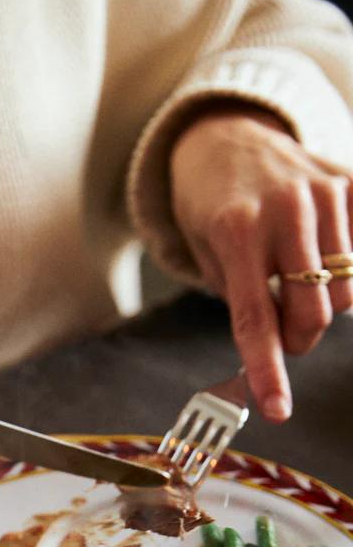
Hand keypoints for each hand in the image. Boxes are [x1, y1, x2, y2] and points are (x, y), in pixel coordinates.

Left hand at [171, 106, 352, 421]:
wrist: (224, 135)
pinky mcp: (350, 181)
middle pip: (313, 312)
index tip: (277, 411)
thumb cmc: (209, 207)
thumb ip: (244, 300)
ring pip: (347, 290)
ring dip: (323, 305)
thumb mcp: (207, 255)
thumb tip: (278, 350)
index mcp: (236, 232)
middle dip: (298, 339)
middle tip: (284, 334)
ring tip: (297, 282)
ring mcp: (324, 191)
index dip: (268, 371)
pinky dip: (346, 268)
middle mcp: (284, 208)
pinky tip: (320, 254)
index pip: (257, 320)